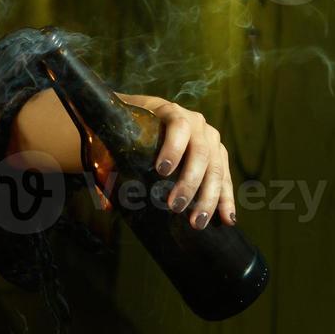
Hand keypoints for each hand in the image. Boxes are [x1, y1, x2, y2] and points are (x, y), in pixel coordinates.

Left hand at [119, 94, 235, 229]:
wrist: (140, 119)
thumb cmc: (125, 132)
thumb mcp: (115, 140)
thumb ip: (108, 168)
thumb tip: (107, 205)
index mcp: (169, 112)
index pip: (177, 126)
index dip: (172, 147)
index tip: (162, 170)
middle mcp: (195, 123)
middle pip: (200, 151)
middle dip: (190, 182)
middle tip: (176, 207)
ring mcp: (210, 138)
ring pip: (216, 167)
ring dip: (209, 196)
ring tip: (198, 221)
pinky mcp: (218, 155)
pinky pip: (225, 177)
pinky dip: (226, 198)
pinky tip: (227, 219)